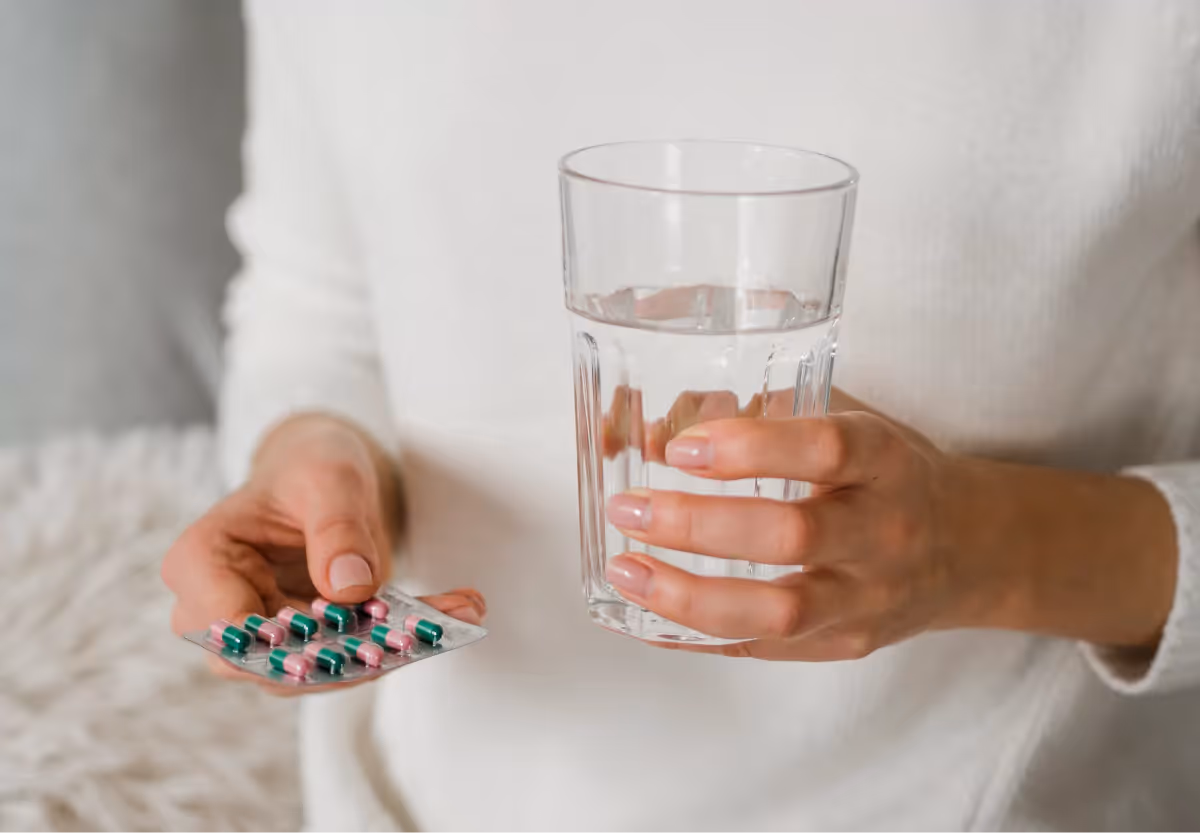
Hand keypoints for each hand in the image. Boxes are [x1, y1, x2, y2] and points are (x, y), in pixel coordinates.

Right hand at [163, 413, 485, 693]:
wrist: (323, 479)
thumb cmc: (310, 468)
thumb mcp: (328, 477)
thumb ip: (336, 527)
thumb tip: (350, 590)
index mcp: (201, 560)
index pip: (226, 625)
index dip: (280, 642)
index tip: (346, 630)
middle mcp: (218, 611)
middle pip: (271, 663)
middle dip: (347, 656)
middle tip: (421, 634)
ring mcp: (264, 637)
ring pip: (317, 672)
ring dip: (389, 651)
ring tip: (459, 611)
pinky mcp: (309, 647)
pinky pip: (353, 658)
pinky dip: (407, 640)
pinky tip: (460, 609)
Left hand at [604, 391, 1177, 659]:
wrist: (967, 549)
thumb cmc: (884, 474)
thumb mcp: (847, 420)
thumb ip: (758, 413)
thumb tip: (647, 428)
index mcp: (885, 460)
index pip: (827, 449)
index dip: (751, 447)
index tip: (681, 447)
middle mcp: (884, 531)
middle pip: (792, 535)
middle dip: (697, 524)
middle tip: (629, 509)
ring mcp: (868, 597)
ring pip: (778, 610)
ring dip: (689, 595)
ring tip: (626, 571)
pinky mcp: (846, 644)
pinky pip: (765, 650)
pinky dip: (698, 636)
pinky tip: (646, 615)